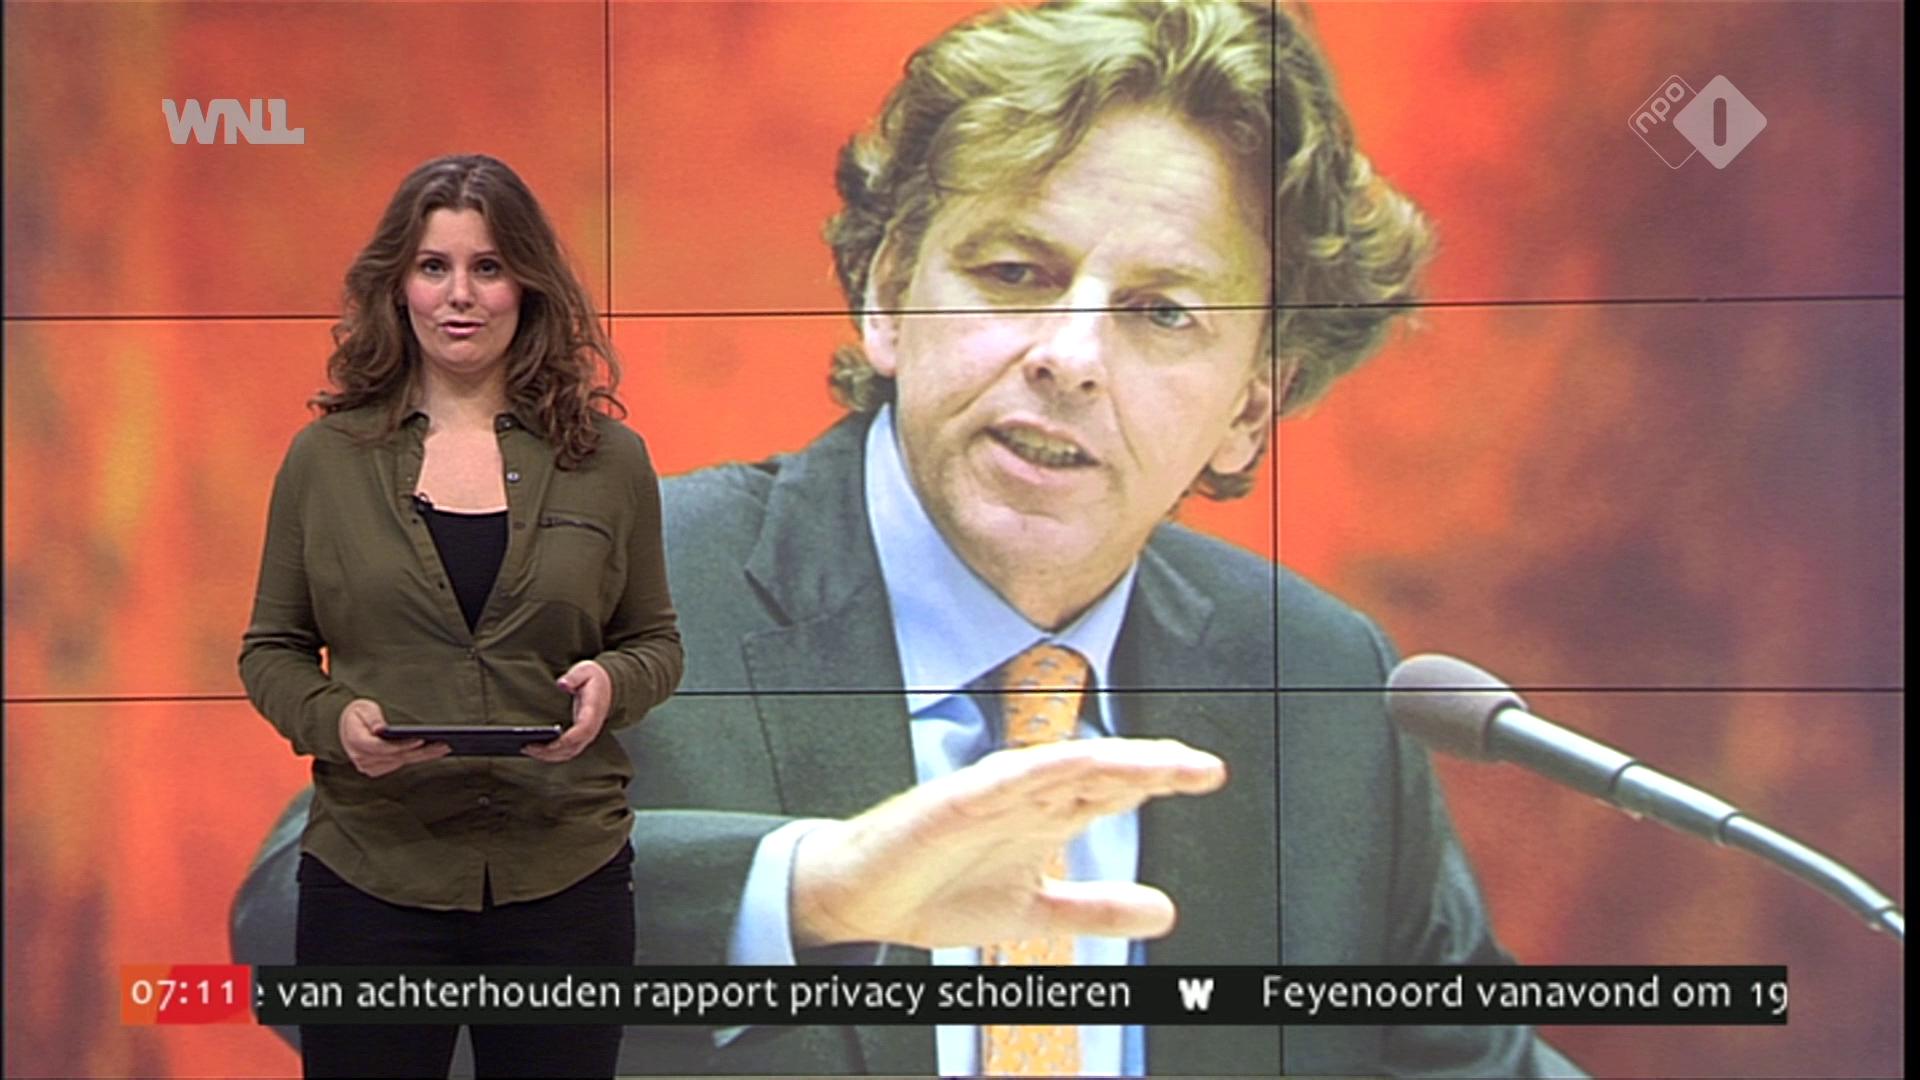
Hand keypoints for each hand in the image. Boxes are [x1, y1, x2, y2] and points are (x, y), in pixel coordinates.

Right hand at [338, 698, 449, 776]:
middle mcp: (361, 758)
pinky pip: (399, 764)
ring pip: (401, 762)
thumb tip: (380, 729)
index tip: (421, 739)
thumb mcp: (362, 708)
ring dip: (423, 756)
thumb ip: (372, 718)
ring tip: (443, 748)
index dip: (402, 745)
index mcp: (356, 742)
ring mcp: (368, 767)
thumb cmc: (356, 715)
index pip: (382, 747)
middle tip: (444, 745)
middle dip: (422, 751)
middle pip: (397, 757)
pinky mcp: (376, 769)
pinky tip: (432, 752)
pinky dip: (416, 758)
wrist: (344, 728)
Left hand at [526, 660, 611, 762]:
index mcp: (592, 711)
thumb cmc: (595, 679)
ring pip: (569, 753)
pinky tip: (537, 750)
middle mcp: (591, 727)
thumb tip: (562, 684)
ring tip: (527, 749)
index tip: (546, 740)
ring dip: (549, 756)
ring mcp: (587, 735)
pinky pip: (567, 751)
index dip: (565, 739)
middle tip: (527, 747)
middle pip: (572, 748)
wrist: (609, 685)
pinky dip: (552, 755)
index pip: (582, 731)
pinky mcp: (581, 737)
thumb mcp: (585, 670)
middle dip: (549, 751)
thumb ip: (574, 677)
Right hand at [789, 737, 1225, 949]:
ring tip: (1155, 763)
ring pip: (1059, 767)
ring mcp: (989, 795)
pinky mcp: (952, 803)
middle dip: (1150, 766)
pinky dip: (1037, 771)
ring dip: (1109, 762)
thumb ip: (1096, 909)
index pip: (1113, 790)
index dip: (1158, 779)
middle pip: (1098, 773)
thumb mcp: (1035, 913)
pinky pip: (1000, 781)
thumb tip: (1166, 911)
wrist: (863, 899)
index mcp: (1047, 818)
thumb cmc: (941, 893)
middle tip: (1202, 768)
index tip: (1209, 775)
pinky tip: (1072, 764)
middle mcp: (1026, 798)